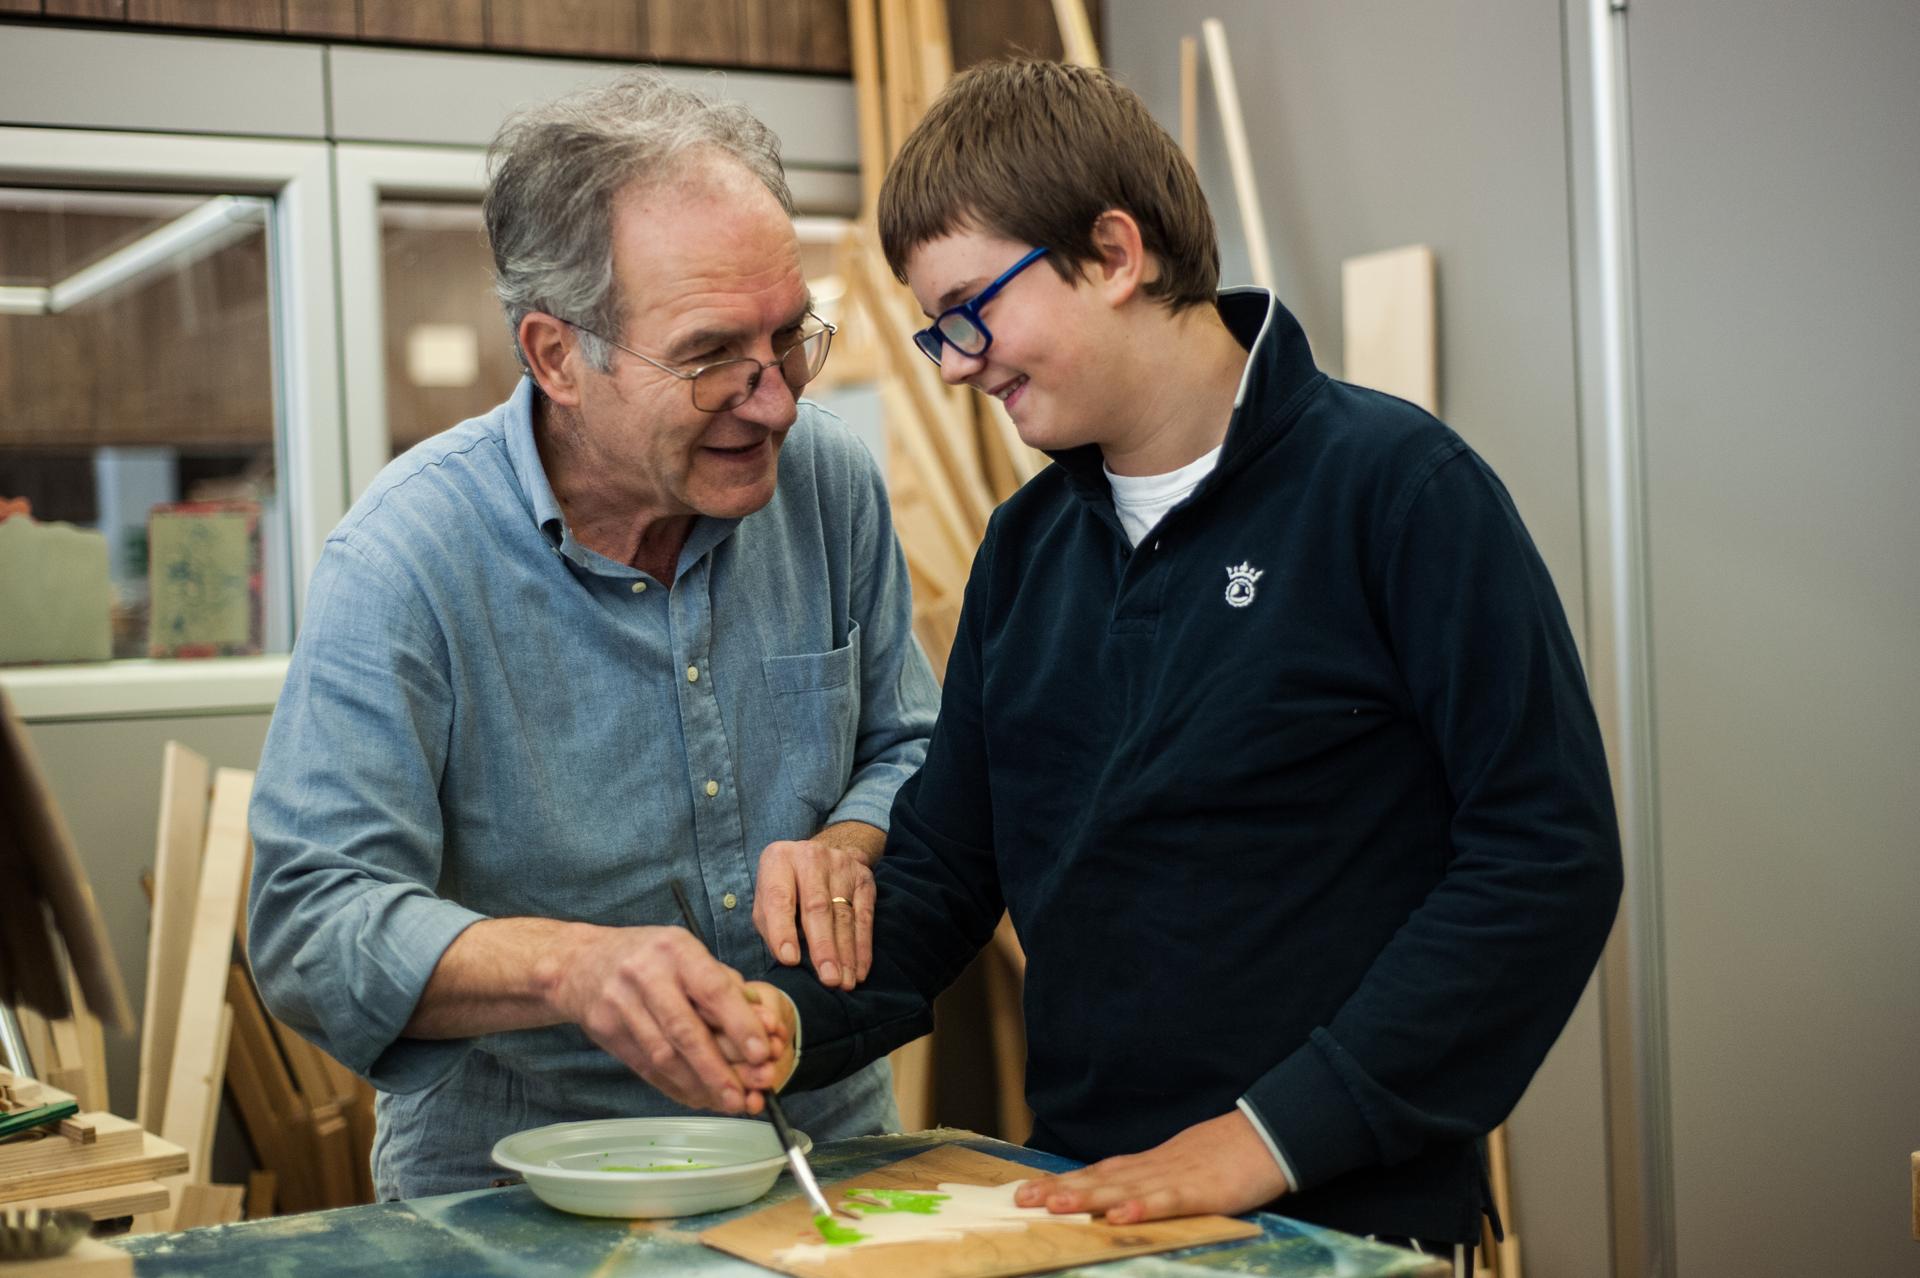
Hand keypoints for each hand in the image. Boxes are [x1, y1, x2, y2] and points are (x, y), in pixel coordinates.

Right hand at [545, 925, 788, 1113]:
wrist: (581, 963)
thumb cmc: (650, 957)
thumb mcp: (689, 953)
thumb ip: (728, 987)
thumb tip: (767, 1025)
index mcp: (676, 949)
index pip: (712, 990)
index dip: (739, 1024)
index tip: (761, 1053)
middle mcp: (646, 975)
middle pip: (685, 1030)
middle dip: (718, 1068)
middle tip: (745, 1095)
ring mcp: (621, 1004)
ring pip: (663, 1055)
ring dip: (699, 1084)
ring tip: (728, 1102)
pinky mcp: (607, 1032)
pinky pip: (646, 1068)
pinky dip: (676, 1087)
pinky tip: (699, 1097)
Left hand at [753, 829, 878, 989]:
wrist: (819, 858)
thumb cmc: (786, 889)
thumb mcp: (766, 901)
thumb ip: (772, 928)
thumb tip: (789, 961)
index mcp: (778, 860)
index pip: (779, 898)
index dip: (784, 930)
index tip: (790, 960)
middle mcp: (810, 857)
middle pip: (818, 907)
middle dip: (823, 946)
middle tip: (828, 978)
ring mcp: (841, 865)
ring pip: (844, 915)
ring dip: (845, 953)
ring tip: (844, 982)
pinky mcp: (864, 878)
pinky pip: (865, 916)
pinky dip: (863, 946)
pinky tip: (859, 970)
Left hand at [1012, 1111, 1289, 1224]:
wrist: (1269, 1135)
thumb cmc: (1225, 1156)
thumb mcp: (1180, 1167)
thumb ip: (1149, 1181)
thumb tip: (1116, 1197)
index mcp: (1148, 1165)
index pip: (1097, 1173)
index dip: (1062, 1181)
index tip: (1027, 1190)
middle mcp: (1154, 1168)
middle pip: (1100, 1179)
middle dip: (1060, 1189)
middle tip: (1022, 1198)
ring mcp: (1176, 1177)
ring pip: (1125, 1188)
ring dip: (1087, 1197)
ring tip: (1054, 1205)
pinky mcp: (1202, 1190)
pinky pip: (1167, 1201)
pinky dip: (1141, 1208)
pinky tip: (1118, 1216)